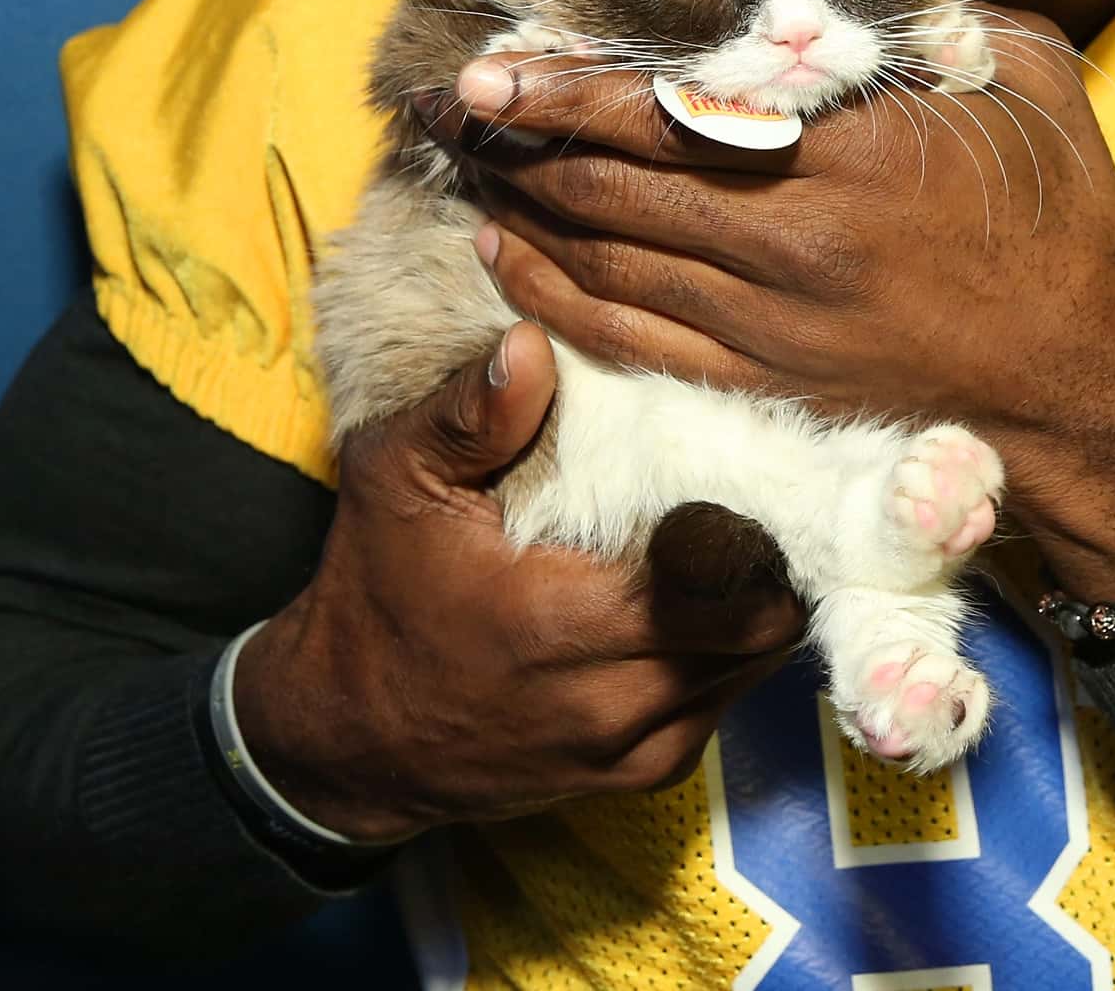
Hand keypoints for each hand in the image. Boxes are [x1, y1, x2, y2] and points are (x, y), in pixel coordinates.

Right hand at [234, 321, 804, 842]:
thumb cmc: (376, 593)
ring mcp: (632, 749)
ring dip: (749, 609)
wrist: (347, 736)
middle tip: (747, 499)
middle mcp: (613, 700)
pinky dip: (721, 654)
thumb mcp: (397, 482)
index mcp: (564, 622)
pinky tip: (688, 604)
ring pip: (754, 671)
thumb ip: (469, 415)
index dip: (755, 522)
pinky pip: (721, 704)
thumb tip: (531, 340)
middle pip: (763, 627)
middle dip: (767, 562)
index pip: (729, 581)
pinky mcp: (638, 775)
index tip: (745, 467)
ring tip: (721, 545)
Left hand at [435, 13, 1114, 598]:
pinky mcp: (765, 381)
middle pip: (614, 187)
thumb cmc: (1062, 216)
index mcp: (854, 150)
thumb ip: (930, 20)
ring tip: (471, 163)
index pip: (672, 112)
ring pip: (607, 262)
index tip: (500, 60)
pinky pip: (631, 340)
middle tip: (454, 103)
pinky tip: (509, 258)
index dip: (570, 88)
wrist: (1085, 383)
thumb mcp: (1019, 80)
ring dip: (525, 212)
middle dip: (520, 141)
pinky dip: (557, 300)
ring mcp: (771, 322)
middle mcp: (796, 238)